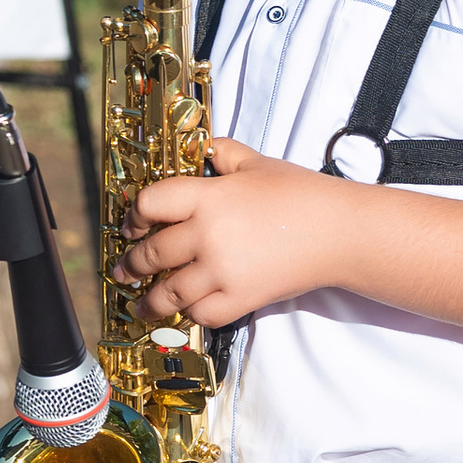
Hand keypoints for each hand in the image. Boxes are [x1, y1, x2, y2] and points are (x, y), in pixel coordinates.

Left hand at [120, 138, 366, 331]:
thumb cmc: (300, 193)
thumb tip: (201, 149)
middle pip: (152, 253)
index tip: (131, 226)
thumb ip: (221, 153)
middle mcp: (207, 235)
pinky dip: (189, 313)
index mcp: (207, 196)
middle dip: (132, 264)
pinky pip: (201, 313)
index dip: (134, 216)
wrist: (338, 232)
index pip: (150, 204)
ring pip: (169, 292)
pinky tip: (184, 311)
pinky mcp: (240, 299)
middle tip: (124, 270)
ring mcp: (222, 271)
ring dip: (149, 300)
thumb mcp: (255, 161)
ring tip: (140, 303)